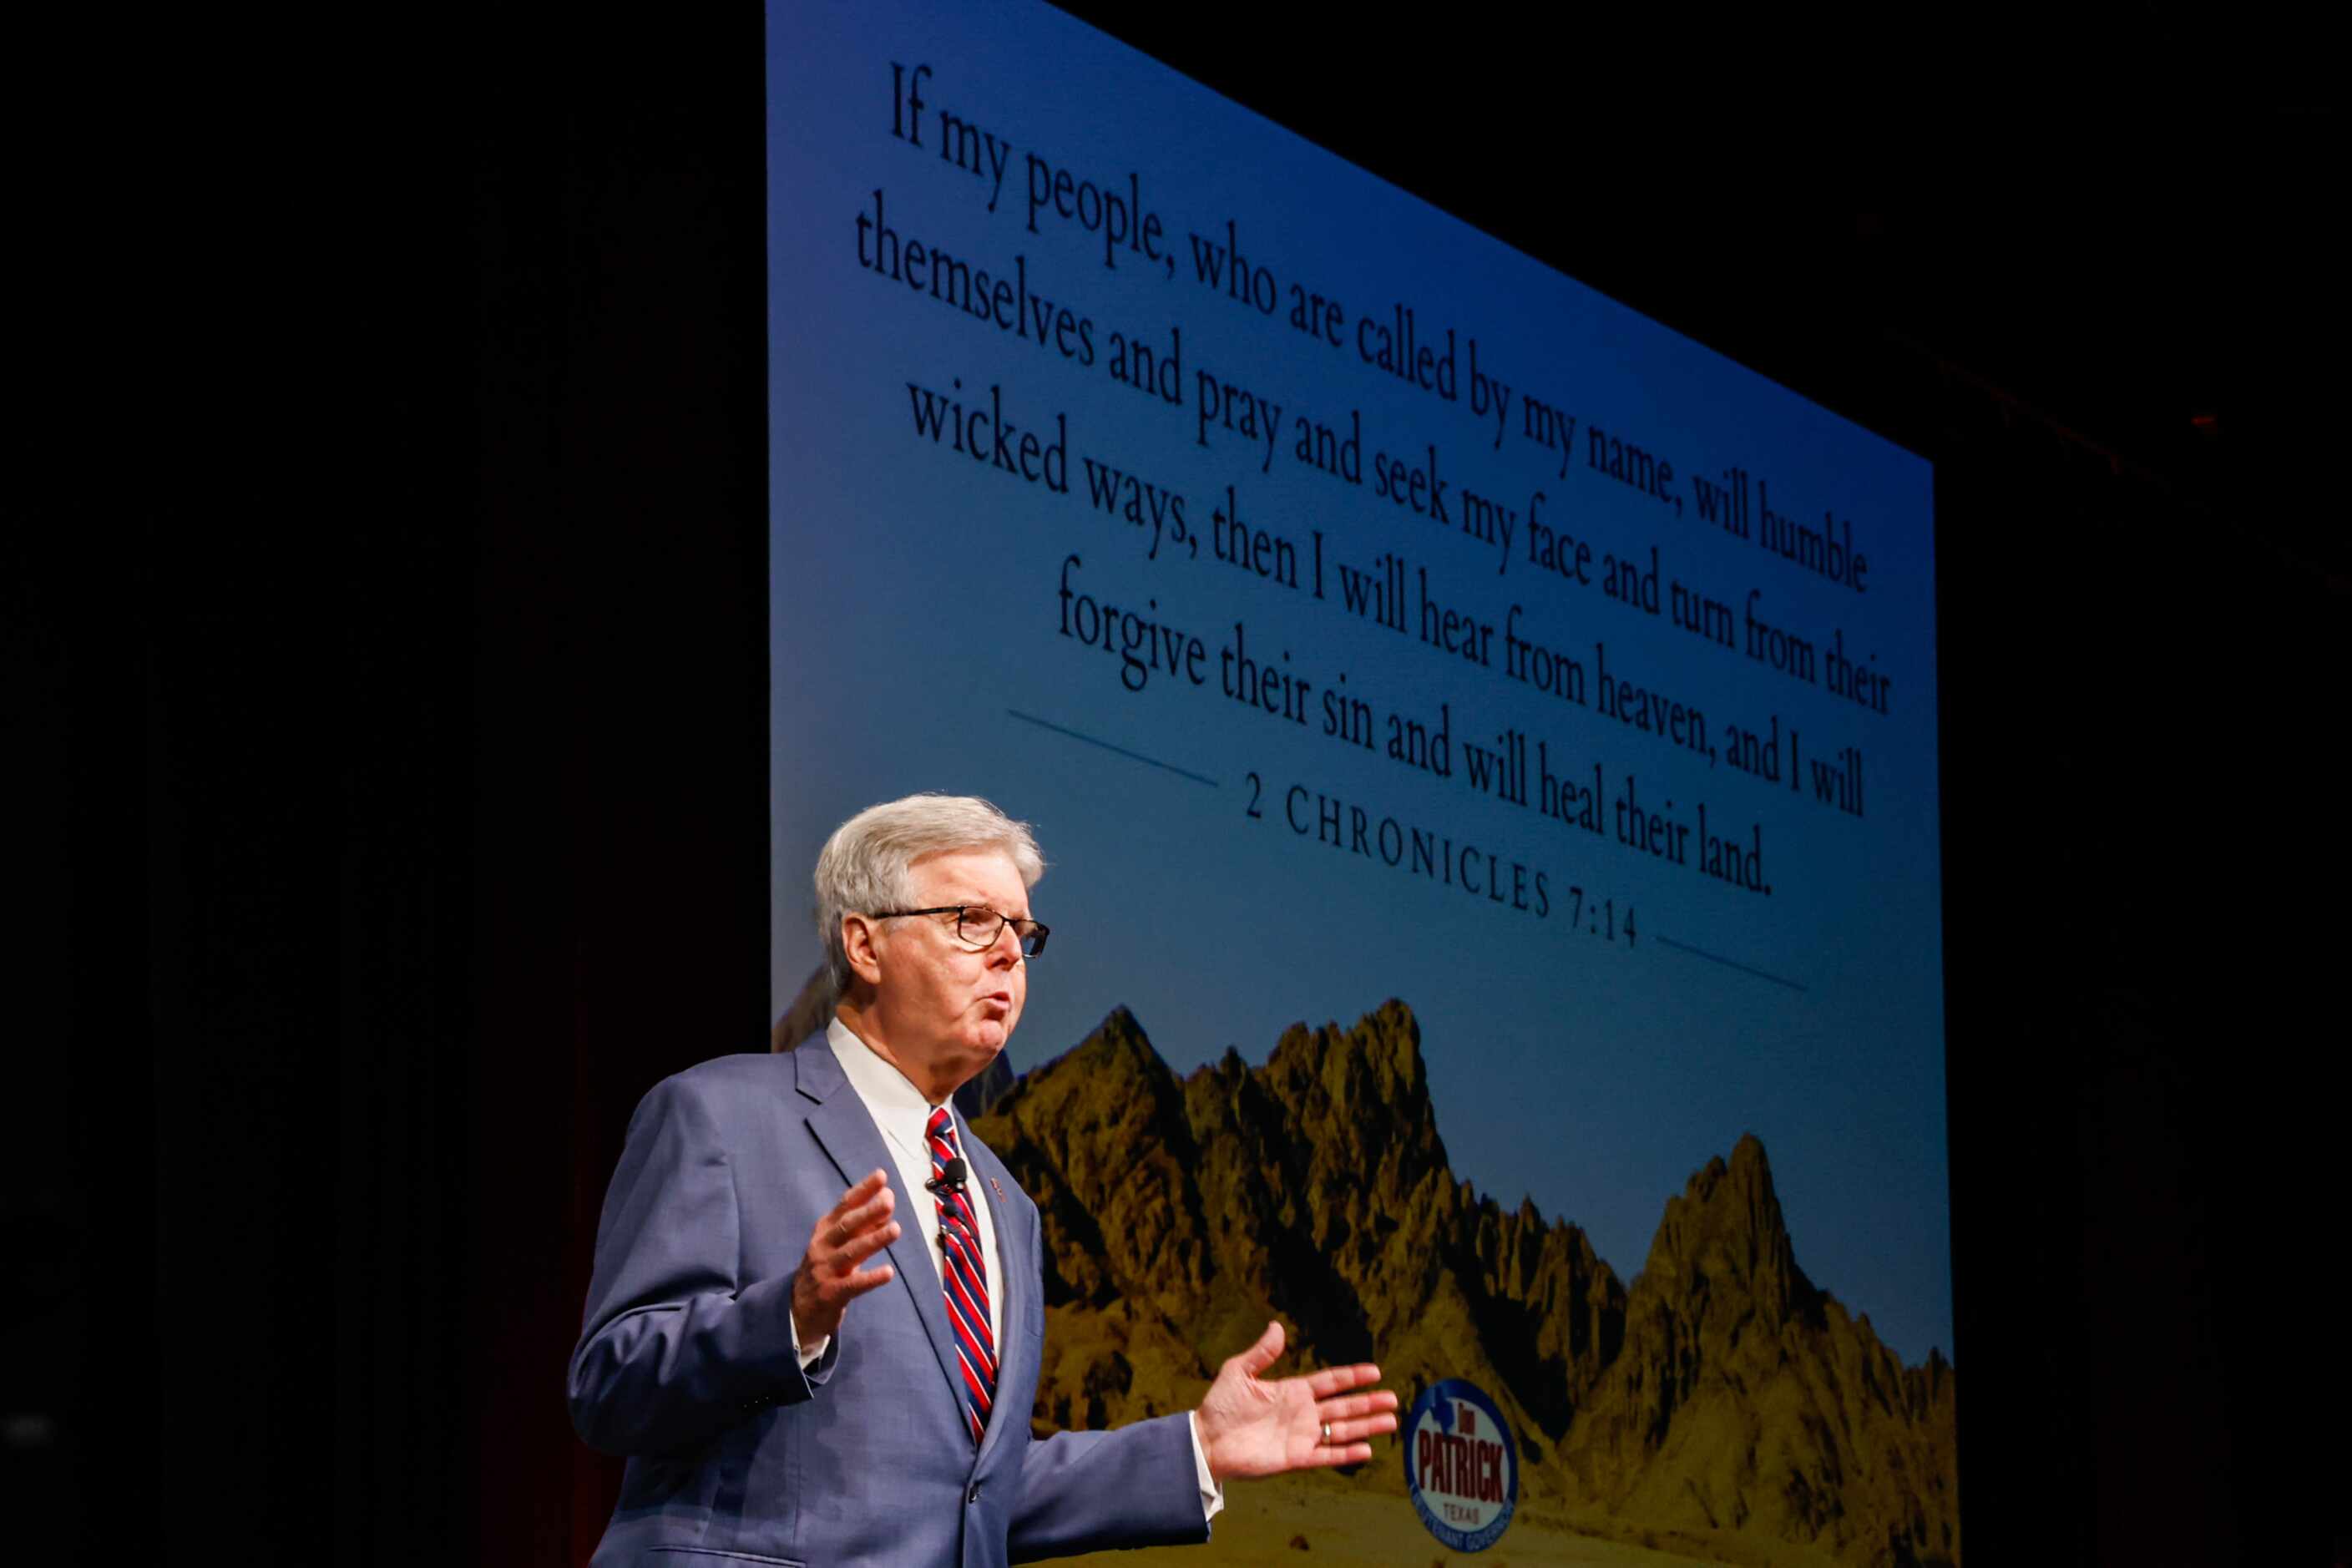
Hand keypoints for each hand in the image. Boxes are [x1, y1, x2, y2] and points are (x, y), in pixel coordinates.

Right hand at [791, 1170, 898, 1343]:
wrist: (798, 1310)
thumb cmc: (826, 1270)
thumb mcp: (840, 1245)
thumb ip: (863, 1226)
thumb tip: (887, 1200)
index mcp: (824, 1231)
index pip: (844, 1206)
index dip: (862, 1191)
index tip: (881, 1176)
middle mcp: (822, 1247)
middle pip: (846, 1226)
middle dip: (868, 1212)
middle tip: (889, 1201)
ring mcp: (825, 1271)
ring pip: (851, 1252)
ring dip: (874, 1240)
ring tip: (896, 1229)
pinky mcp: (831, 1294)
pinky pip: (853, 1285)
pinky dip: (870, 1278)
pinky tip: (888, 1272)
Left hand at [1194, 1321, 1397, 1481]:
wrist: (1207, 1441)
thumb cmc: (1220, 1406)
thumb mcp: (1239, 1372)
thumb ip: (1261, 1353)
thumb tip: (1278, 1326)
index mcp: (1293, 1391)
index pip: (1330, 1382)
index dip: (1352, 1377)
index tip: (1375, 1371)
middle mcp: (1302, 1414)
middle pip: (1343, 1406)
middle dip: (1368, 1402)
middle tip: (1393, 1398)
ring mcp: (1301, 1436)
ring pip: (1341, 1430)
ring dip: (1366, 1426)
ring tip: (1390, 1421)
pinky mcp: (1295, 1458)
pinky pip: (1326, 1456)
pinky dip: (1346, 1453)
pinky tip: (1366, 1449)